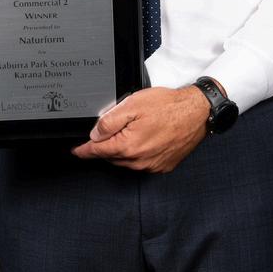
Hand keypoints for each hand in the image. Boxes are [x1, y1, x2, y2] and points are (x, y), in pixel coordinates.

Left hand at [71, 86, 209, 172]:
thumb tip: (94, 135)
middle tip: (110, 130)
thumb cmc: (168, 106)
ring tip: (132, 131)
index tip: (76, 151)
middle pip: (111, 157)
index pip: (97, 151)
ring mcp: (152, 166)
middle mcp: (139, 161)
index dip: (83, 150)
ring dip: (122, 150)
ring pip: (126, 161)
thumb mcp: (132, 105)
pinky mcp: (163, 166)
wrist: (197, 112)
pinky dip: (138, 154)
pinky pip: (142, 163)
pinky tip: (145, 139)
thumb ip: (109, 121)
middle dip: (105, 147)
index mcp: (128, 146)